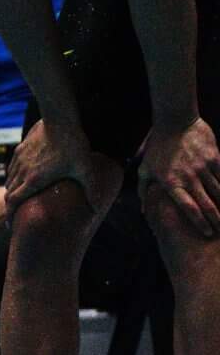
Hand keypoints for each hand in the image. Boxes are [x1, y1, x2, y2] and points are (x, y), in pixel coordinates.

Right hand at [4, 114, 116, 211]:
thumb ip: (90, 189)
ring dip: (13, 190)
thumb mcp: (85, 168)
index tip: (11, 224)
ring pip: (9, 181)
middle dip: (11, 205)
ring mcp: (19, 160)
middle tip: (16, 213)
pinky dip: (14, 176)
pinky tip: (23, 176)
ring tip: (20, 196)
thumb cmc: (73, 144)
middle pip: (8, 193)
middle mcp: (22, 172)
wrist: (60, 119)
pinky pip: (12, 168)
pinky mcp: (20, 150)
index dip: (9, 215)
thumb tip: (97, 209)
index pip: (13, 202)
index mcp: (34, 180)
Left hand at [141, 118, 219, 237]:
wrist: (176, 121)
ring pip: (218, 191)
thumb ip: (144, 191)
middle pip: (207, 203)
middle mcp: (190, 178)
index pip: (188, 207)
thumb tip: (143, 211)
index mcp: (172, 183)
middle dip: (216, 219)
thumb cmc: (158, 148)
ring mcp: (204, 168)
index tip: (206, 232)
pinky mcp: (215, 158)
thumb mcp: (145, 169)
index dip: (199, 222)